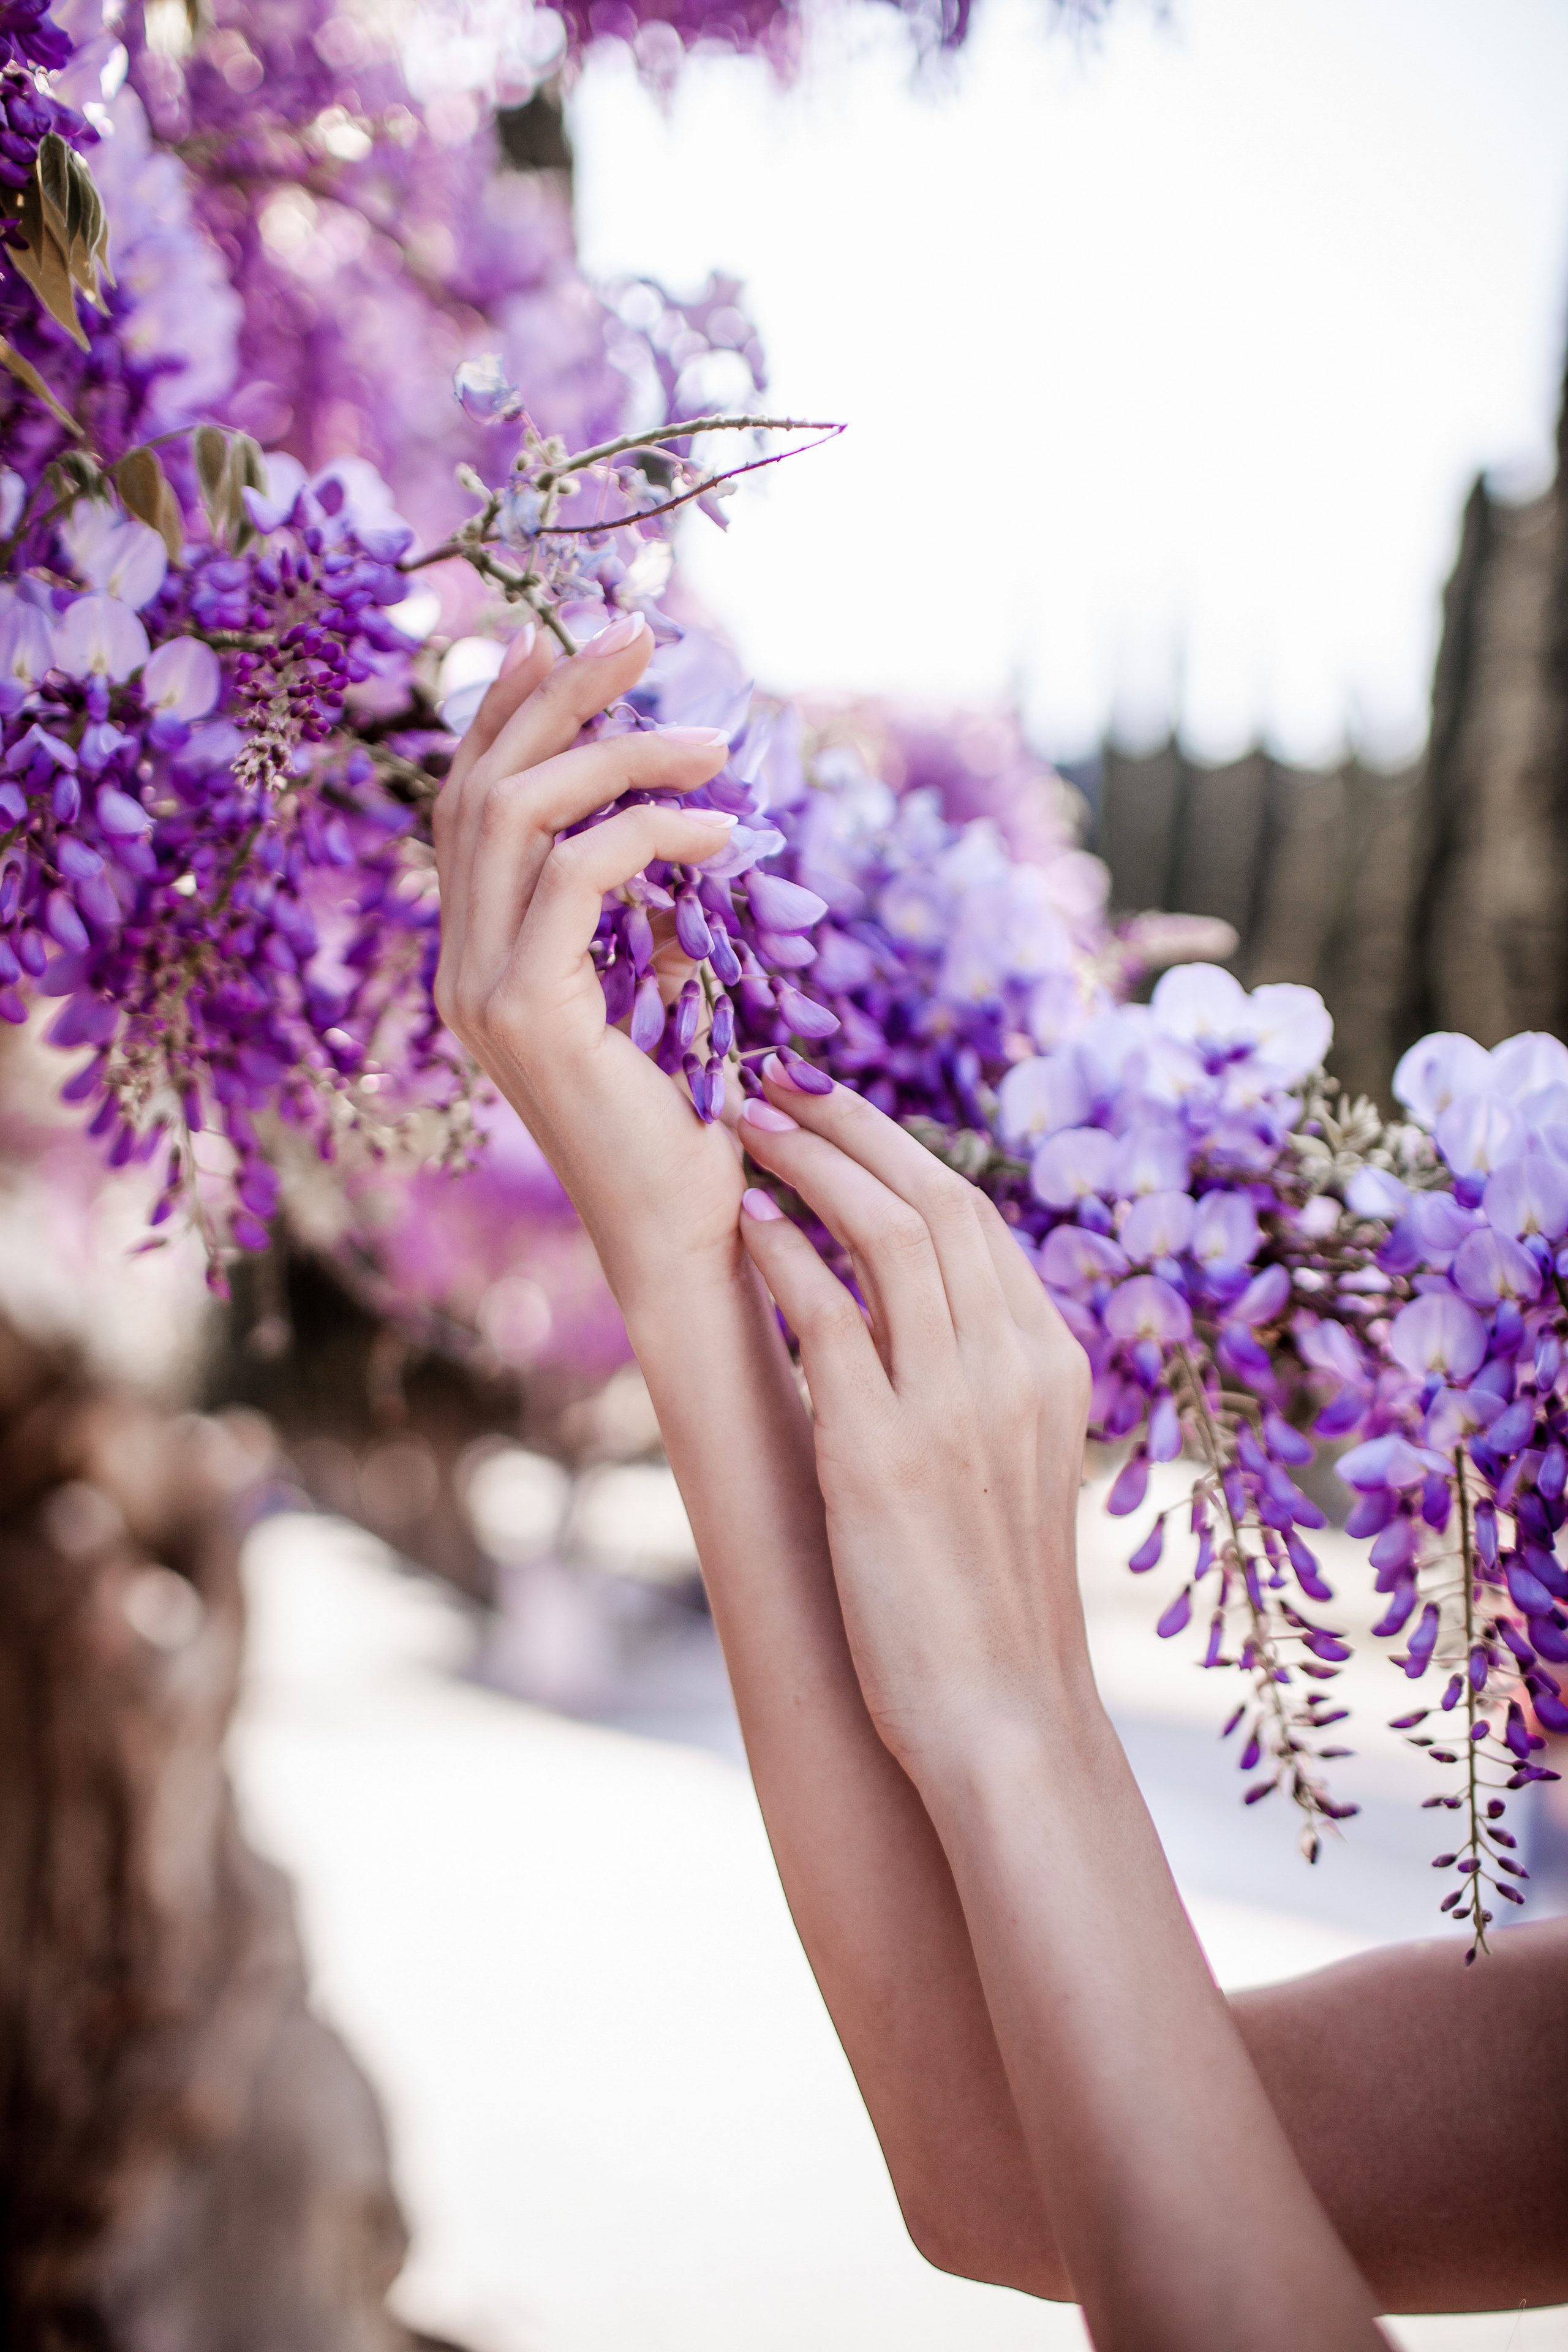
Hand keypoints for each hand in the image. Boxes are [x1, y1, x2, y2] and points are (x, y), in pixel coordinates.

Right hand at [433, 615, 748, 1307]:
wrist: (688, 1235)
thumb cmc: (691, 1126)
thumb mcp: (666, 999)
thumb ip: (647, 924)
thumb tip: (683, 834)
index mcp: (480, 958)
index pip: (469, 804)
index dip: (509, 710)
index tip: (570, 638)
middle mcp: (462, 968)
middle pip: (480, 784)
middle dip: (560, 693)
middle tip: (642, 632)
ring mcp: (482, 990)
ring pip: (515, 813)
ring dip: (619, 751)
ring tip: (714, 739)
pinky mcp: (525, 1013)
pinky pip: (576, 875)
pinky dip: (651, 831)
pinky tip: (722, 831)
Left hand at [733, 1059, 1094, 1782]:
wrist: (1006, 1720)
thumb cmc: (991, 1607)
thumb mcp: (1010, 1470)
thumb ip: (975, 1385)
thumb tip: (912, 1326)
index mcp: (1050, 1366)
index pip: (978, 1221)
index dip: (901, 1152)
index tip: (838, 1115)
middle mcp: (1015, 1366)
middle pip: (939, 1199)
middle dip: (854, 1126)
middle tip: (779, 1079)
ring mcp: (954, 1405)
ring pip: (889, 1234)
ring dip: (810, 1164)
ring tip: (744, 1120)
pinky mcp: (881, 1452)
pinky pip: (828, 1317)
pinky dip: (784, 1254)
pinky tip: (743, 1220)